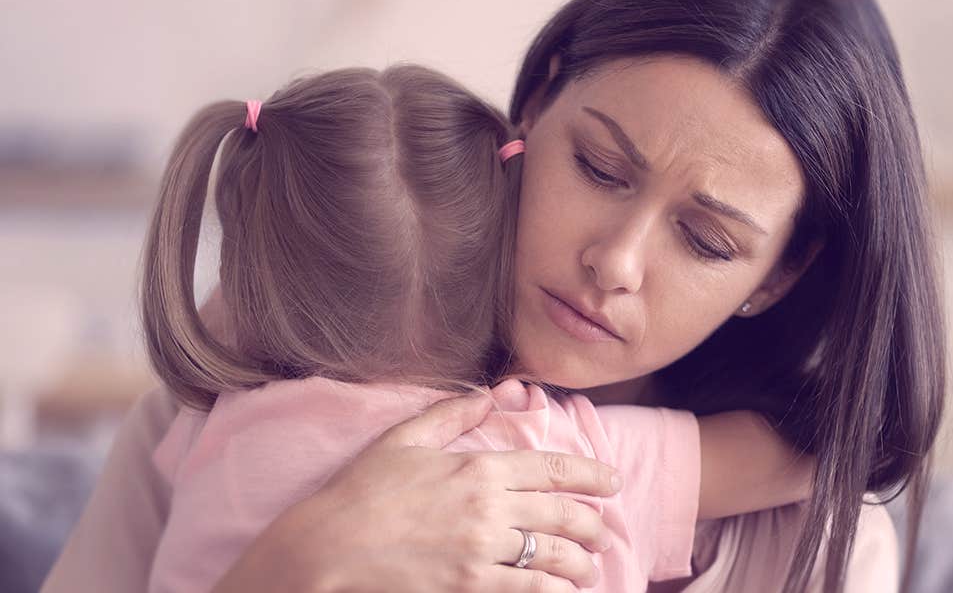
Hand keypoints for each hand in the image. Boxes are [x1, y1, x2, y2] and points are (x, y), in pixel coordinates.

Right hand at [213, 391, 622, 592]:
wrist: (326, 548)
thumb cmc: (361, 491)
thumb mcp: (405, 438)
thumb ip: (454, 413)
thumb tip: (493, 394)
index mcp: (479, 467)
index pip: (554, 469)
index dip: (592, 475)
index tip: (612, 482)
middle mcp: (489, 509)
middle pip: (564, 515)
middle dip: (593, 525)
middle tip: (602, 532)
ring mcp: (482, 552)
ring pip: (554, 558)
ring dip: (580, 564)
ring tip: (587, 570)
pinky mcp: (471, 587)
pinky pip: (529, 591)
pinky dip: (552, 591)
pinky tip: (560, 591)